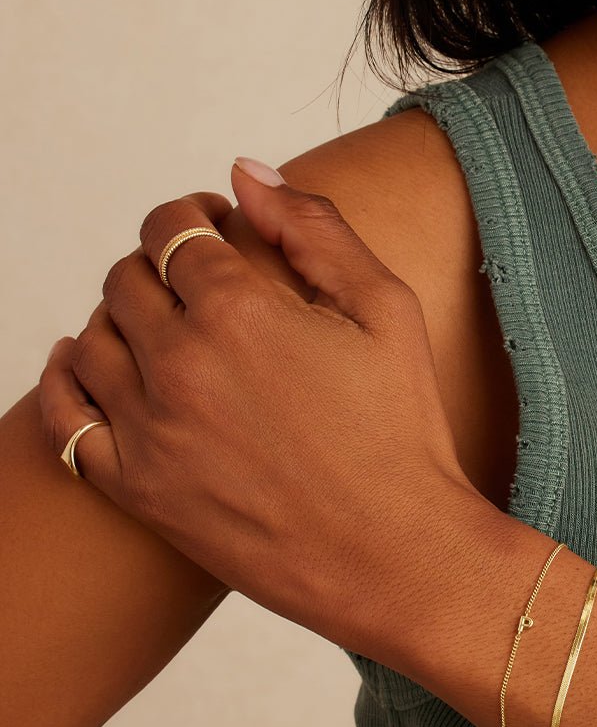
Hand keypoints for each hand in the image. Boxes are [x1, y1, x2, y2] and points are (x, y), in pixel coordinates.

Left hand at [37, 160, 489, 663]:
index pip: (172, 230)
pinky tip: (80, 359)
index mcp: (238, 311)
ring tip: (160, 321)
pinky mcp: (138, 490)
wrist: (394, 554)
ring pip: (92, 339)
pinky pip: (65, 420)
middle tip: (194, 275)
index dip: (191, 214)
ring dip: (119, 314)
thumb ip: (315, 228)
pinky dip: (64, 378)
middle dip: (158, 262)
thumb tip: (247, 171)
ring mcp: (150, 431)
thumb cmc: (401, 431)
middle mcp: (178, 365)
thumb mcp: (385, 309)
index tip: (213, 224)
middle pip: (126, 279)